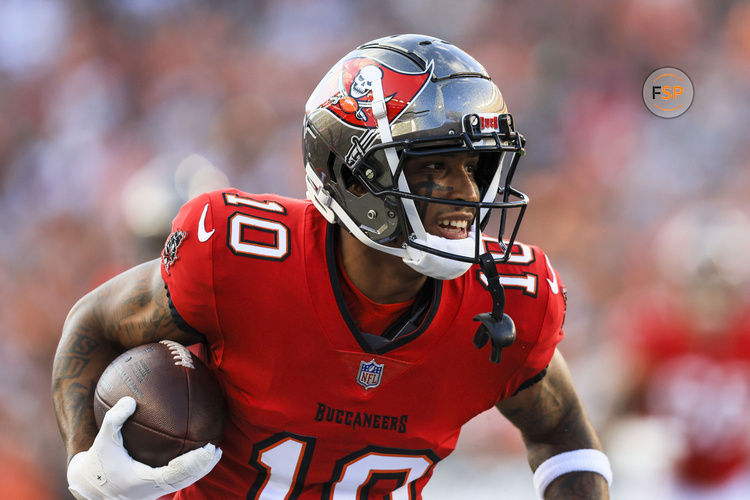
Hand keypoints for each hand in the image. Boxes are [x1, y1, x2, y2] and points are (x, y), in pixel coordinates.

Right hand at [67, 397, 221, 499]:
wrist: (89, 487)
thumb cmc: (98, 462)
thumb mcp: (103, 440)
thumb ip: (114, 419)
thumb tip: (129, 399)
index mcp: (142, 481)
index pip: (174, 474)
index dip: (192, 464)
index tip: (207, 450)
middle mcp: (151, 490)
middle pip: (184, 481)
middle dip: (202, 467)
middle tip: (215, 449)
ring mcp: (153, 492)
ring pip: (182, 483)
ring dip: (199, 470)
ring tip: (213, 453)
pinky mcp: (153, 491)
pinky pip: (176, 481)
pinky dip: (188, 470)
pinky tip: (195, 455)